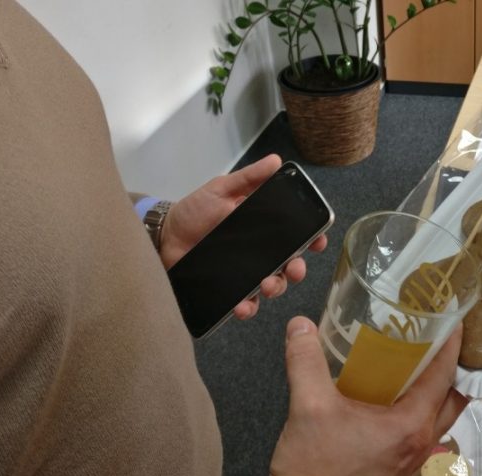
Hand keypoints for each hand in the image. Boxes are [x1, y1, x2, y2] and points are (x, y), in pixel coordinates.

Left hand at [159, 154, 327, 319]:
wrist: (163, 237)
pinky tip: (243, 306)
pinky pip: (245, 303)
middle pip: (290, 264)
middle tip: (293, 268)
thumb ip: (248, 178)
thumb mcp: (221, 189)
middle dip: (298, 269)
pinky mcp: (229, 291)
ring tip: (265, 286)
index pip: (296, 234)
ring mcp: (246, 273)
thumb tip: (275, 161)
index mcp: (264, 228)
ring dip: (275, 288)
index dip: (312, 238)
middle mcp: (260, 253)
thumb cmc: (193, 212)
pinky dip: (247, 308)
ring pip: (273, 286)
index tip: (318, 240)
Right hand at [267, 317, 467, 475]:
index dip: (452, 344)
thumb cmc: (312, 471)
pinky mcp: (395, 470)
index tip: (455, 318)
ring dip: (436, 391)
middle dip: (452, 368)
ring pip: (437, 418)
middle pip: (452, 399)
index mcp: (410, 426)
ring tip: (418, 361)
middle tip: (440, 338)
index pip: (444, 376)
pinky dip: (417, 410)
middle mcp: (420, 444)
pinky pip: (419, 433)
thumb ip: (305, 360)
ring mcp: (410, 461)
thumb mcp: (307, 406)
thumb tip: (300, 325)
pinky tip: (391, 397)